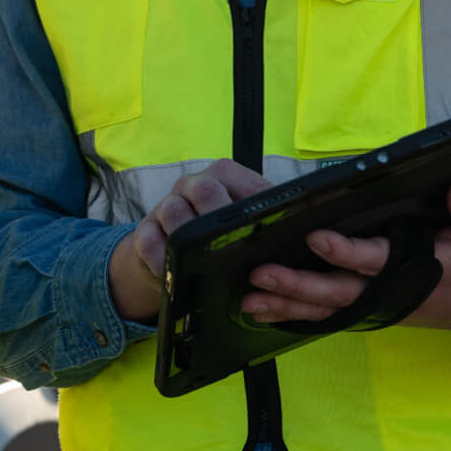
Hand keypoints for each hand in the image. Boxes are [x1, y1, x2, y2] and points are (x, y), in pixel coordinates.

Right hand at [109, 160, 271, 321]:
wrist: (171, 252)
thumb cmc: (219, 237)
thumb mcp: (243, 224)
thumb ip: (267, 223)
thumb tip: (306, 234)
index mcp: (224, 177)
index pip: (242, 181)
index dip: (256, 204)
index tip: (266, 228)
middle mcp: (193, 185)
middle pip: (204, 190)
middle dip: (218, 216)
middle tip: (232, 244)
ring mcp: (166, 206)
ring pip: (173, 212)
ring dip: (187, 238)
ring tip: (200, 261)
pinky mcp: (144, 231)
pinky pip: (149, 241)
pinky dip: (161, 259)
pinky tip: (173, 273)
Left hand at [240, 182, 450, 331]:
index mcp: (415, 266)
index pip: (373, 259)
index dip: (344, 251)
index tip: (314, 236)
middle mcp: (387, 290)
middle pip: (335, 290)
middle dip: (296, 285)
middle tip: (259, 275)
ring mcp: (374, 303)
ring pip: (323, 307)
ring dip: (285, 304)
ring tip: (247, 301)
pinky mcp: (365, 308)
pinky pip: (325, 314)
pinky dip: (294, 313)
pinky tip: (261, 310)